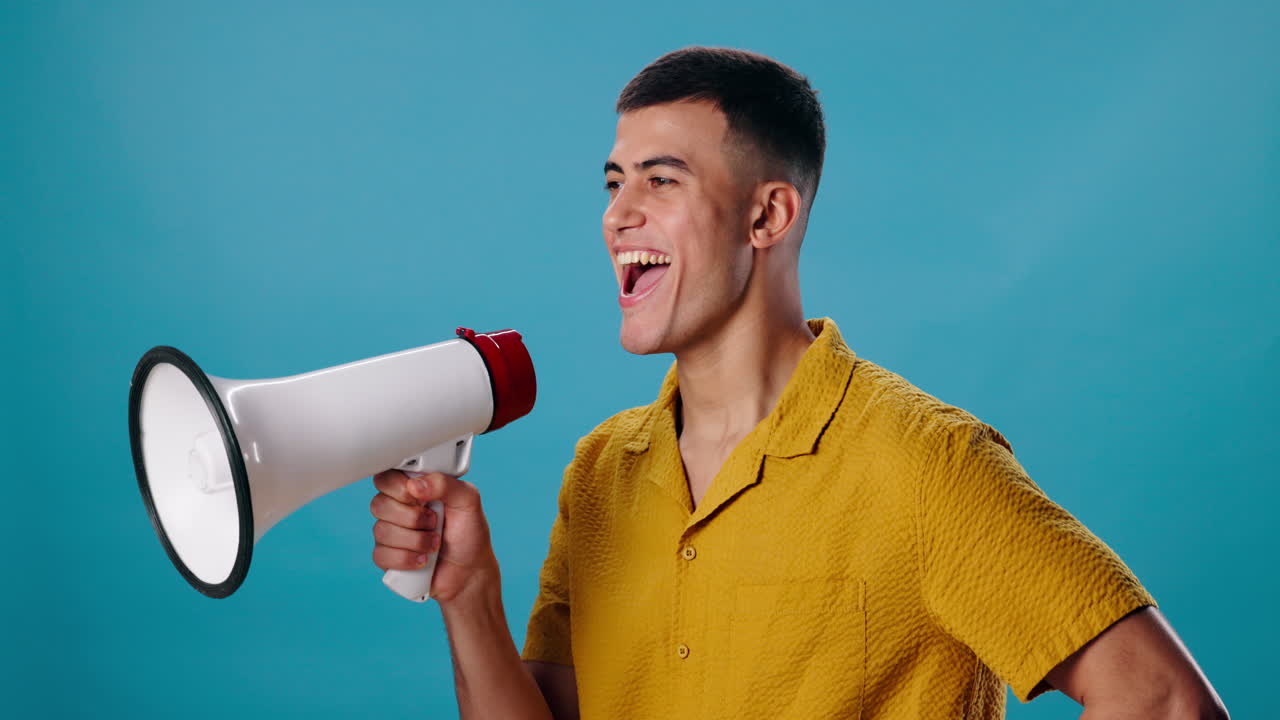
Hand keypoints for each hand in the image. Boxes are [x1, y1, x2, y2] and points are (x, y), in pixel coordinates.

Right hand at [370, 470, 499, 603]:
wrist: (470, 572)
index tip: (420, 498)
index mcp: (415, 489)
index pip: (387, 478)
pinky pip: (381, 555)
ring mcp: (392, 534)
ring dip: (415, 540)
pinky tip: (423, 560)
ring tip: (435, 543)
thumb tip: (415, 485)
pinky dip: (406, 559)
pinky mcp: (388, 558)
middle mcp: (399, 509)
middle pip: (379, 504)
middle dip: (412, 517)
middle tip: (434, 521)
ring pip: (381, 531)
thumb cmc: (470, 534)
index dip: (399, 488)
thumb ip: (445, 483)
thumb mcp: (468, 500)